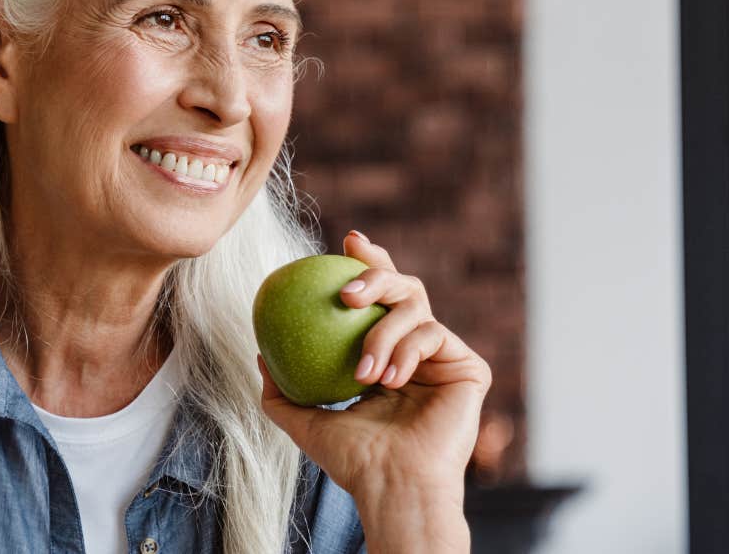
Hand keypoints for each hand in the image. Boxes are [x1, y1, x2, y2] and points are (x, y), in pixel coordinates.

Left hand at [258, 230, 491, 505]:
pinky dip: (405, 353)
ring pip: (415, 308)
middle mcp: (417, 351)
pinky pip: (432, 335)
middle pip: (403, 287)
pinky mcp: (468, 368)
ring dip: (381, 335)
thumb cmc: (351, 460)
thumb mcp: (303, 420)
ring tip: (364, 374)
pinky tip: (389, 380)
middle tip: (345, 293)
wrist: (392, 486)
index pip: (377, 299)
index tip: (347, 242)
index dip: (368, 264)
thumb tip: (260, 354)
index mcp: (385, 355)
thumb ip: (280, 390)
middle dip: (375, 275)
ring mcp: (444, 357)